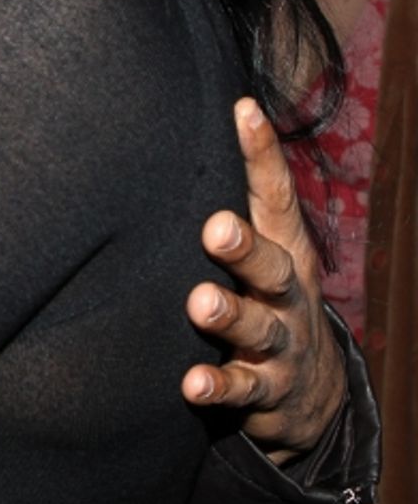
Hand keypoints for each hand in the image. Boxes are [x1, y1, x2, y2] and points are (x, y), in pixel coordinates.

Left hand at [181, 98, 343, 460]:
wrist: (309, 393)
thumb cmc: (265, 297)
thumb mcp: (263, 250)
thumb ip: (236, 204)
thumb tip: (195, 130)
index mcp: (284, 247)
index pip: (276, 195)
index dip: (262, 153)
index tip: (243, 110)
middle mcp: (287, 292)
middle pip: (273, 265)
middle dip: (245, 247)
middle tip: (215, 229)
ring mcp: (281, 343)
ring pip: (259, 327)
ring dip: (229, 315)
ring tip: (200, 303)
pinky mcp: (266, 390)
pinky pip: (243, 389)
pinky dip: (217, 386)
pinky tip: (192, 383)